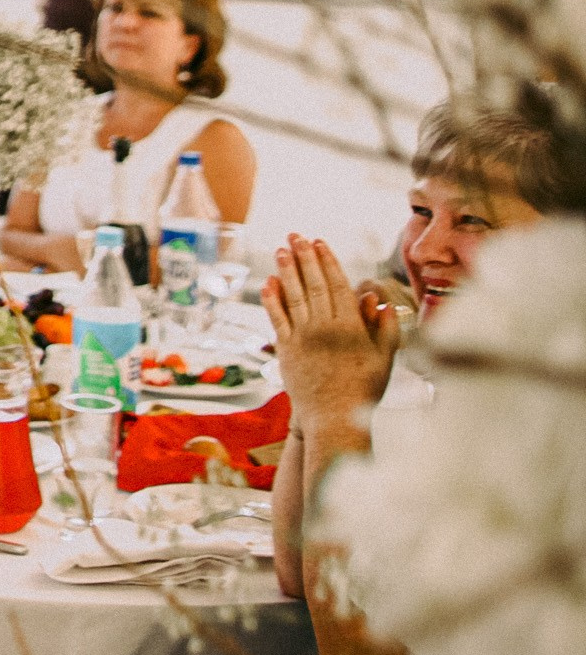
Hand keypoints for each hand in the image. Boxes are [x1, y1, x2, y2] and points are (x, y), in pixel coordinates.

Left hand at [264, 235, 398, 436]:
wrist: (334, 419)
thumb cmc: (364, 389)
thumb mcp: (384, 358)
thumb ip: (384, 327)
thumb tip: (377, 298)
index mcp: (351, 327)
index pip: (337, 285)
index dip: (327, 261)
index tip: (320, 242)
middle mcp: (324, 327)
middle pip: (313, 284)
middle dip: (304, 257)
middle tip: (295, 236)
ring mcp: (302, 337)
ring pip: (294, 295)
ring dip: (287, 270)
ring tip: (281, 250)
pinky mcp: (285, 349)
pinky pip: (277, 317)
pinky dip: (272, 298)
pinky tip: (269, 282)